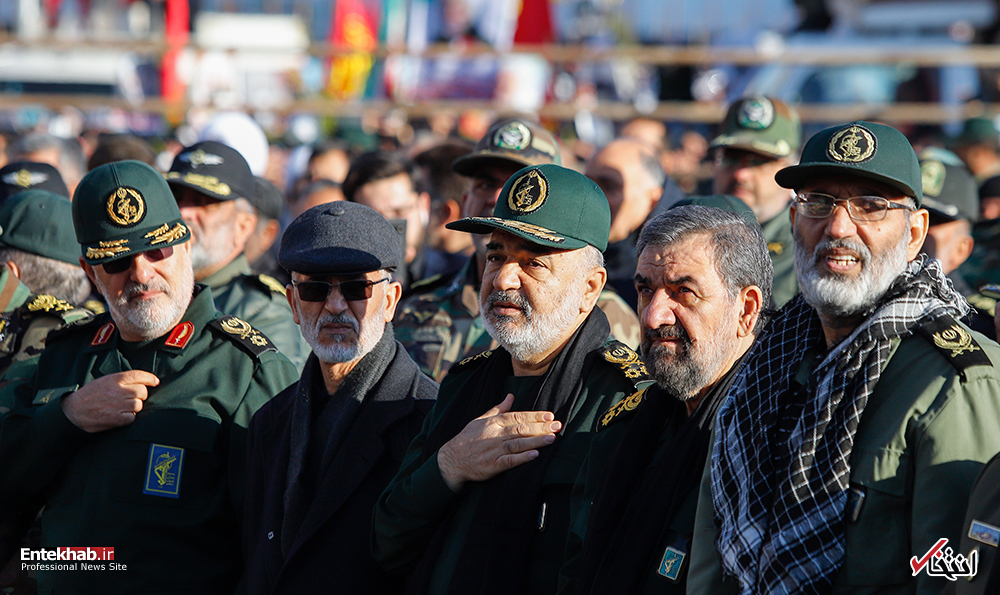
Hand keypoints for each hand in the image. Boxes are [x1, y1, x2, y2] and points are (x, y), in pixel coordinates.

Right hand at [61, 371, 159, 432]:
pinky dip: (128, 418)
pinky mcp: (115, 419)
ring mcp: (117, 405)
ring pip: (138, 405)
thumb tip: (141, 382)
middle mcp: (117, 390)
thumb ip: (120, 380)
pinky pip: (132, 418)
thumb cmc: (88, 396)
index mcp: (114, 379)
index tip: (155, 382)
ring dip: (134, 407)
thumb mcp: (102, 381)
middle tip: (132, 398)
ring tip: (122, 407)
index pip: (138, 375)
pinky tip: (119, 416)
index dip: (150, 378)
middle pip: (142, 392)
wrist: (72, 412)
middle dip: (141, 395)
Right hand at [436, 394, 561, 491]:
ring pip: (518, 444)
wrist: (451, 460)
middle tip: (557, 426)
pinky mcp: (492, 465)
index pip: (517, 416)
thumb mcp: (480, 420)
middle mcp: (494, 435)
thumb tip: (511, 396)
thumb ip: (498, 408)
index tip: (549, 415)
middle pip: (520, 429)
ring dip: (535, 441)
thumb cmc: (467, 439)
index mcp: (493, 423)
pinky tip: (535, 455)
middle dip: (540, 427)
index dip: (534, 416)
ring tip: (551, 439)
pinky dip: (522, 458)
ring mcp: (493, 450)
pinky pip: (509, 461)